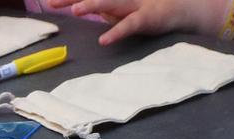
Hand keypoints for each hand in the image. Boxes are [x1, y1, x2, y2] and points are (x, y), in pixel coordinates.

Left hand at [54, 0, 195, 45]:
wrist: (184, 8)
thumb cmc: (150, 9)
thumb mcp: (122, 9)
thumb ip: (105, 10)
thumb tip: (82, 8)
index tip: (49, 2)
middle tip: (53, 3)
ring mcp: (136, 4)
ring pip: (112, 2)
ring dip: (93, 4)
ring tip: (76, 10)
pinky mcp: (149, 16)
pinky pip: (131, 24)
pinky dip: (117, 32)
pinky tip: (104, 41)